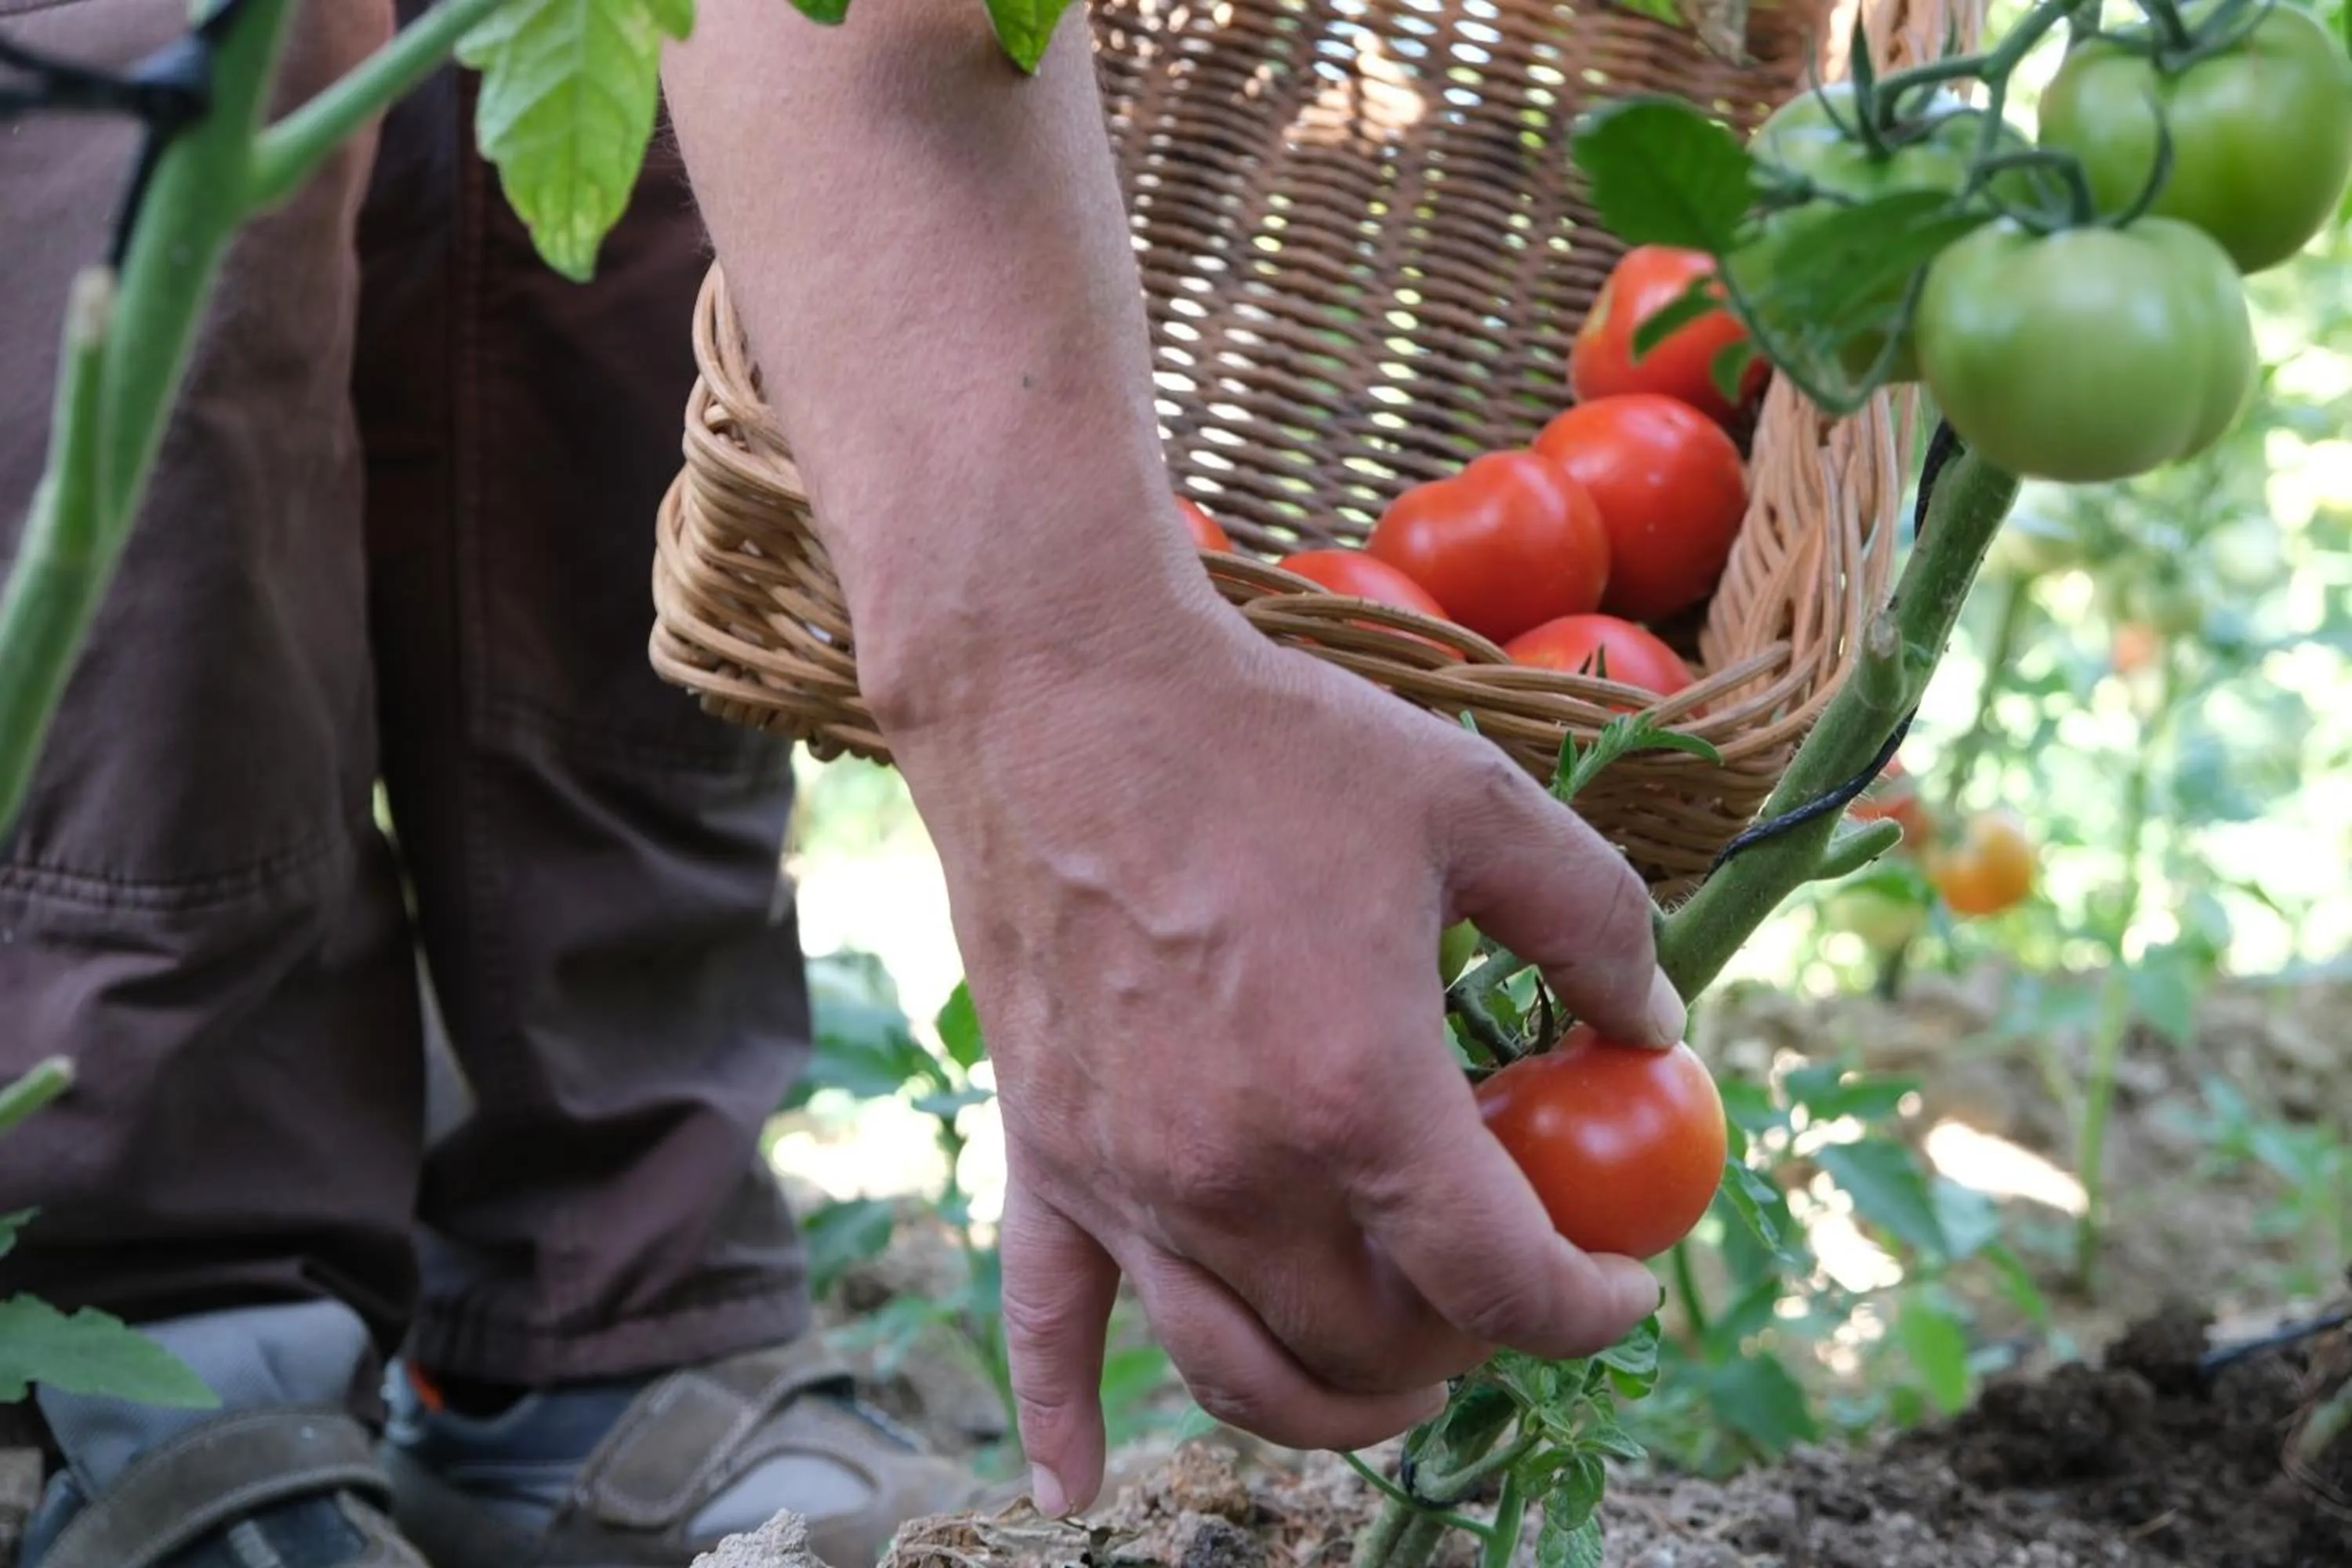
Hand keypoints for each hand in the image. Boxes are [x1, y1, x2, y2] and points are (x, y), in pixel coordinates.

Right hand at [885, 592, 1683, 1517]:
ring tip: (1392, 1376)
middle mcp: (1235, 1175)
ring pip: (1238, 1375)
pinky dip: (1062, 1418)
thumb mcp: (1477, 807)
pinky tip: (1076, 1491)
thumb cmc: (1271, 743)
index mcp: (1357, 1099)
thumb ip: (1595, 924)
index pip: (1500, 1287)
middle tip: (1505, 1281)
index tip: (1620, 1283)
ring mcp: (1126, 1180)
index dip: (1588, 1308)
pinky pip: (1043, 1324)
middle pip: (1375, 1348)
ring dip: (1333, 1404)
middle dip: (1470, 1345)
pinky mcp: (1046, 1156)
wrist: (1063, 697)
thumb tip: (1653, 1020)